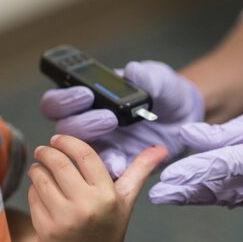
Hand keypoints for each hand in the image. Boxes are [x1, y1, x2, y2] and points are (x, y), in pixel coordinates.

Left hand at [28, 134, 167, 241]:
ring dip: (38, 168)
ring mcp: (63, 219)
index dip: (69, 142)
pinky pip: (34, 197)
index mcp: (106, 195)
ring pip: (41, 179)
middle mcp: (85, 206)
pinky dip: (34, 188)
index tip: (59, 138)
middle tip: (45, 149)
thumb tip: (161, 149)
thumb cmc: (108, 226)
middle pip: (59, 164)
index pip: (85, 156)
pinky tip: (42, 190)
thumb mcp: (126, 200)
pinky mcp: (46, 229)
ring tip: (41, 167)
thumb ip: (140, 171)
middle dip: (48, 152)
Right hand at [40, 61, 202, 176]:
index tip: (87, 94)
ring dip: (91, 145)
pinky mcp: (116, 162)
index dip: (65, 99)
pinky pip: (104, 171)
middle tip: (109, 118)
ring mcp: (100, 145)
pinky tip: (122, 161)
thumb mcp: (159, 80)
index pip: (57, 101)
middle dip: (82, 123)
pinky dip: (111, 166)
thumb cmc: (163, 93)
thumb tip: (133, 71)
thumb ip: (147, 76)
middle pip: (63, 129)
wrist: (185, 117)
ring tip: (116, 130)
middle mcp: (86, 123)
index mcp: (87, 99)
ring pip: (77, 152)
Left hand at [148, 88, 242, 211]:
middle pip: (228, 188)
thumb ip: (227, 131)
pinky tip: (208, 192)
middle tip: (159, 195)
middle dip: (191, 191)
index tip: (167, 179)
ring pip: (236, 197)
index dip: (195, 173)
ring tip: (174, 194)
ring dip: (205, 195)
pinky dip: (229, 194)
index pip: (229, 165)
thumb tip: (188, 135)